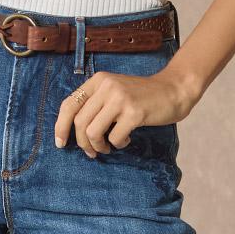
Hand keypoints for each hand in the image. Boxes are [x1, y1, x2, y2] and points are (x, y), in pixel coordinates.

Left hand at [53, 65, 192, 158]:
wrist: (174, 90)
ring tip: (108, 147)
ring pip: (93, 132)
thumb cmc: (142, 96)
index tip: (61, 143)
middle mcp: (107, 86)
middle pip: (79, 122)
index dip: (60, 126)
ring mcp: (120, 99)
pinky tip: (126, 140)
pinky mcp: (134, 112)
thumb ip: (96, 103)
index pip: (69, 104)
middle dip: (82, 143)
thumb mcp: (115, 91)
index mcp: (98, 81)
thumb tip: (74, 132)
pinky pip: (114, 137)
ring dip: (98, 146)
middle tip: (91, 152)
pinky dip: (118, 144)